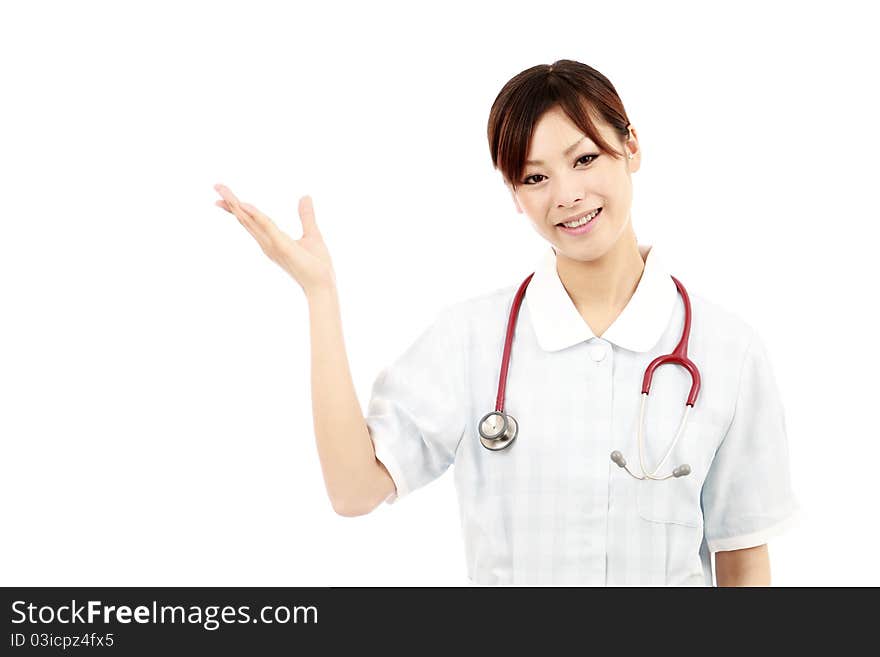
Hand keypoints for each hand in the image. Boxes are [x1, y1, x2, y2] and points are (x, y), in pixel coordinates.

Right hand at [214, 184, 335, 295]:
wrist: (323, 286)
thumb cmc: (317, 266)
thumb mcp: (312, 234)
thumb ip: (306, 216)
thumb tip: (305, 197)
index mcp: (272, 240)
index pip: (251, 221)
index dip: (238, 207)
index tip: (224, 196)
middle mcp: (268, 243)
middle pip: (245, 220)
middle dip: (230, 203)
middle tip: (216, 186)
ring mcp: (272, 245)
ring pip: (250, 221)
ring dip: (236, 205)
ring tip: (222, 190)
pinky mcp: (282, 246)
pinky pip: (266, 226)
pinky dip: (255, 215)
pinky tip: (244, 204)